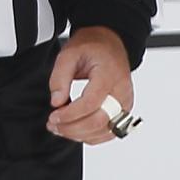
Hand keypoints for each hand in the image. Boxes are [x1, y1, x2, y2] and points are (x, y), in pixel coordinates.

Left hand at [44, 26, 134, 145]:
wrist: (110, 43)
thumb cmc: (93, 47)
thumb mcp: (69, 54)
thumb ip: (60, 77)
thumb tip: (56, 102)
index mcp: (109, 75)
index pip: (91, 103)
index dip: (70, 115)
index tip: (54, 116)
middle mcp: (121, 91)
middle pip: (99, 121)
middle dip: (73, 128)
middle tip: (54, 125)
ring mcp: (125, 103)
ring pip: (105, 131)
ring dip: (80, 134)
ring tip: (61, 128)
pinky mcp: (123, 111)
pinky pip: (109, 132)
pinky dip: (91, 136)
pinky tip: (75, 130)